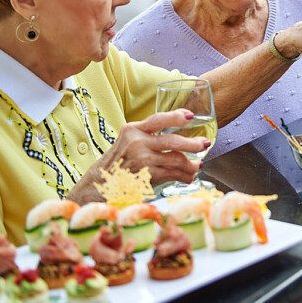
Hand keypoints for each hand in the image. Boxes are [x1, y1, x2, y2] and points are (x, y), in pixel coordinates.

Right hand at [67, 109, 208, 202]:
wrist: (97, 186)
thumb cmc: (116, 164)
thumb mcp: (127, 143)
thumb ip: (147, 137)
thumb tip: (179, 139)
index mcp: (132, 130)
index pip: (158, 119)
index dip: (176, 116)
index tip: (191, 116)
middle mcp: (136, 143)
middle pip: (172, 141)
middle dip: (192, 144)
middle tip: (204, 144)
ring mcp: (142, 160)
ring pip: (176, 160)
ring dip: (191, 164)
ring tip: (197, 166)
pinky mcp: (146, 177)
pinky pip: (172, 174)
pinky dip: (184, 176)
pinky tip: (189, 177)